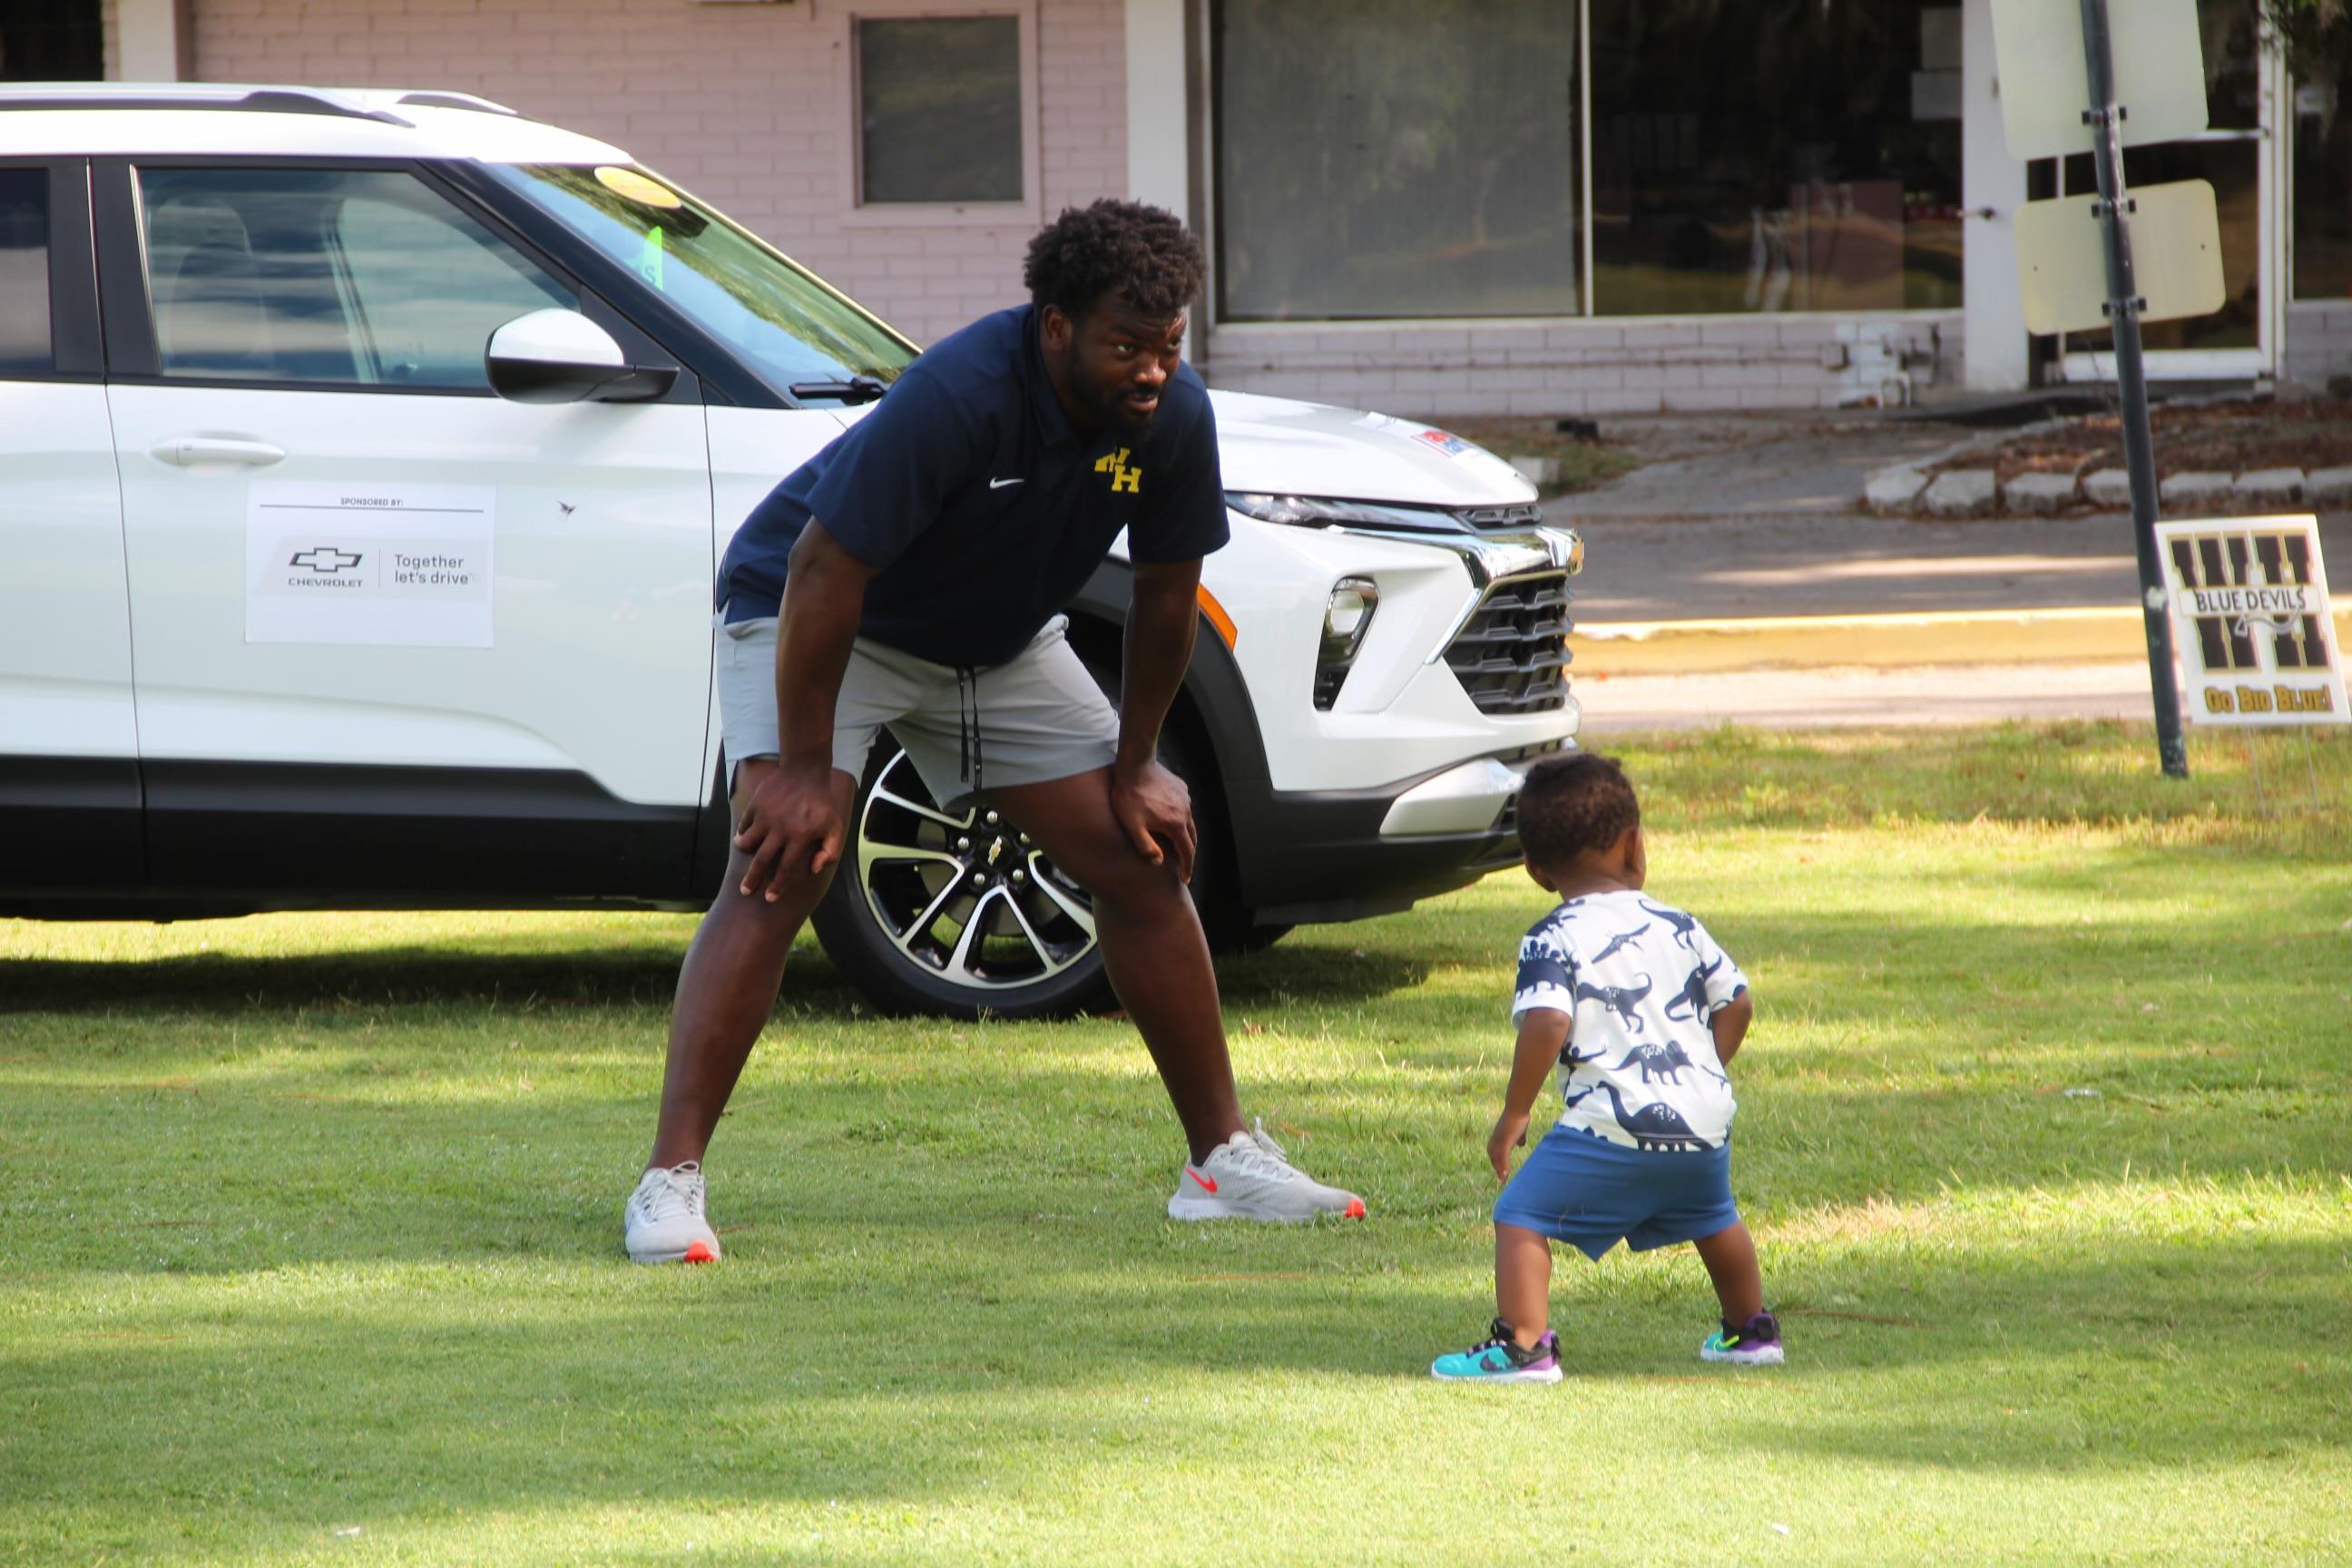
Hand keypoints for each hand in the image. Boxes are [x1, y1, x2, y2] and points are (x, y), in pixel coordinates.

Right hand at [731, 760, 844, 901]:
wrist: (806, 771)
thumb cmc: (822, 802)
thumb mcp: (835, 826)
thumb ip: (829, 851)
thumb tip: (814, 870)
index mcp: (800, 837)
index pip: (786, 868)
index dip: (777, 886)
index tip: (770, 898)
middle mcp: (781, 829)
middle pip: (762, 860)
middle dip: (752, 879)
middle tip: (745, 891)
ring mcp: (766, 816)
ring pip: (748, 842)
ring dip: (745, 851)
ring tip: (744, 854)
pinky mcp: (756, 804)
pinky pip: (744, 824)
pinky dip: (742, 832)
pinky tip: (743, 836)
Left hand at [1109, 759, 1195, 883]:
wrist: (1135, 764)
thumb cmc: (1130, 796)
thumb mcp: (1133, 826)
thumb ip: (1146, 847)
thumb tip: (1158, 862)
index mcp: (1176, 825)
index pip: (1187, 852)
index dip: (1187, 868)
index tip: (1186, 879)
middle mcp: (1185, 812)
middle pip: (1192, 838)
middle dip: (1189, 854)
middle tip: (1184, 865)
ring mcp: (1184, 798)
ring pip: (1189, 822)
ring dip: (1185, 835)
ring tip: (1177, 843)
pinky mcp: (1180, 787)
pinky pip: (1184, 807)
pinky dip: (1181, 817)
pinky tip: (1170, 817)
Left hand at [1487, 1109, 1530, 1182]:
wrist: (1518, 1108)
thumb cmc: (1519, 1117)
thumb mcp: (1519, 1131)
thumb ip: (1519, 1138)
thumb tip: (1521, 1144)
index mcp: (1498, 1137)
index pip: (1494, 1152)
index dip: (1497, 1162)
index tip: (1499, 1171)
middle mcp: (1496, 1139)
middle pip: (1493, 1157)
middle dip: (1497, 1167)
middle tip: (1501, 1179)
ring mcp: (1499, 1140)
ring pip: (1497, 1159)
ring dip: (1500, 1170)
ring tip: (1503, 1180)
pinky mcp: (1505, 1141)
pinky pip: (1503, 1157)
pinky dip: (1503, 1167)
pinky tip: (1505, 1175)